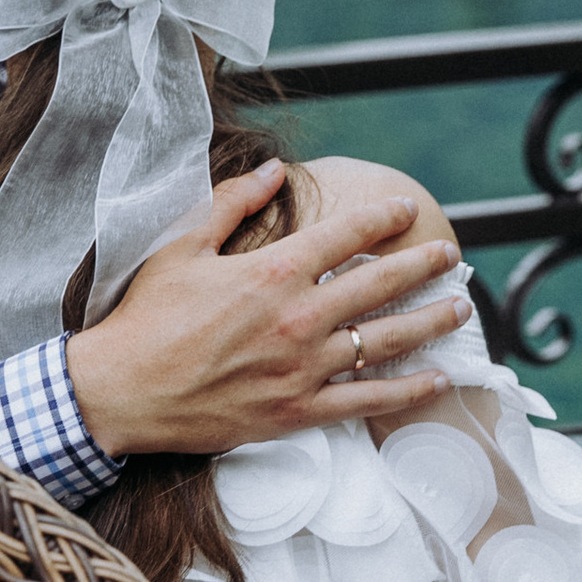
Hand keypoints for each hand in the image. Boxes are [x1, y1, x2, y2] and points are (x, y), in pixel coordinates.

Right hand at [64, 161, 468, 458]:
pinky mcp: (297, 411)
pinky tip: (435, 379)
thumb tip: (274, 170)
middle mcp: (298, 318)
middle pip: (380, 284)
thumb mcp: (180, 244)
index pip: (346, 235)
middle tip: (449, 254)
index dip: (383, 218)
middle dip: (422, 266)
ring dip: (429, 322)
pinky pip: (366, 401)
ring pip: (385, 341)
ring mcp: (302, 368)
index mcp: (273, 272)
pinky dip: (406, 390)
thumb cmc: (146, 317)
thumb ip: (232, 202)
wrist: (121, 391)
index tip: (406, 209)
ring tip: (459, 309)